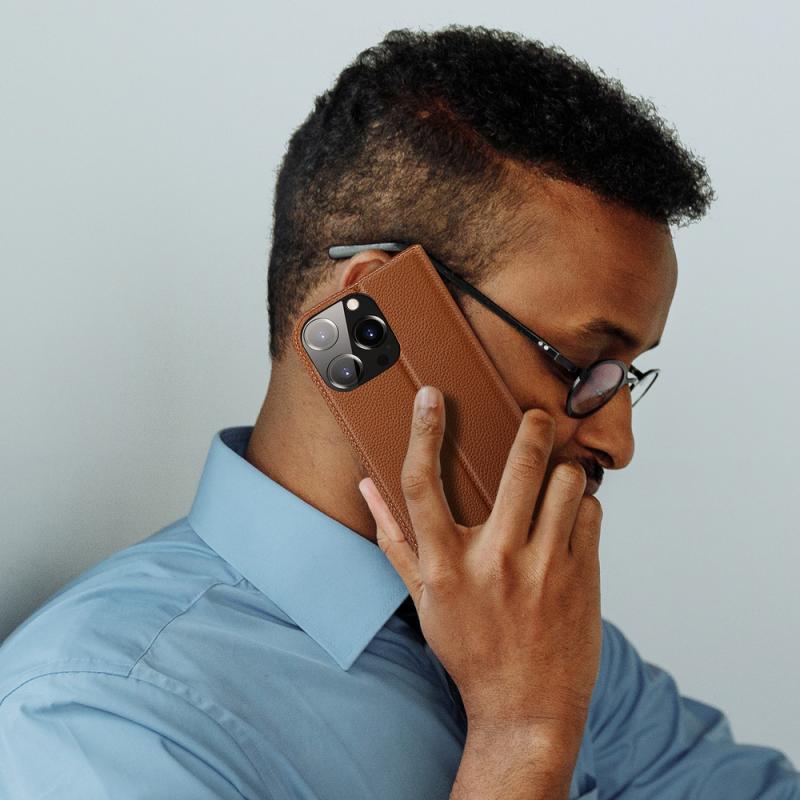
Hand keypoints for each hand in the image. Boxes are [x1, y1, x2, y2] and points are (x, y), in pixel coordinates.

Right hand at [358, 385, 602, 738]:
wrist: (527, 711)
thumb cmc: (470, 651)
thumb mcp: (424, 600)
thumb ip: (394, 540)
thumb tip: (367, 488)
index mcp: (445, 565)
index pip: (421, 484)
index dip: (422, 432)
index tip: (430, 396)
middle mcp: (494, 560)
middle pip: (519, 466)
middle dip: (532, 428)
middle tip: (535, 416)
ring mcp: (543, 568)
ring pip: (567, 481)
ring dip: (562, 472)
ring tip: (555, 483)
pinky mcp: (583, 576)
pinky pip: (591, 512)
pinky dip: (582, 507)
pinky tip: (569, 524)